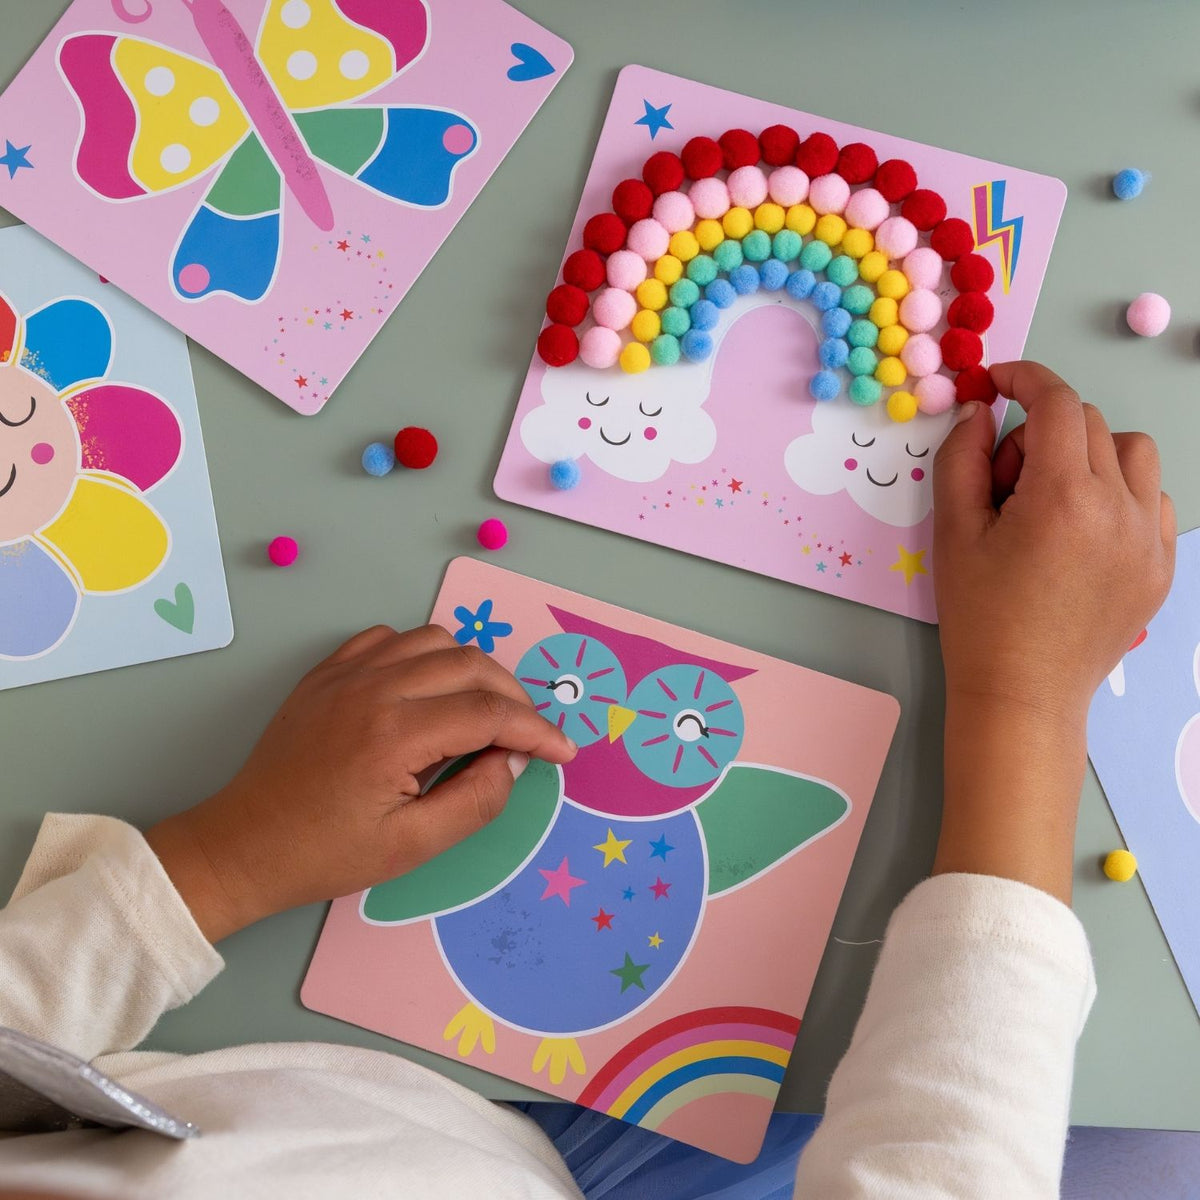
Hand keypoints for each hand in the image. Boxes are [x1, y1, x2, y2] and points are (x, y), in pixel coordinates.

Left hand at [146, 625, 577, 940]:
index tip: (561, 751)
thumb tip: (512, 760)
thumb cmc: (327, 853)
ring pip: (435, 639)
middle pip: (471, 664)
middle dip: (513, 696)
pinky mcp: (327, 672)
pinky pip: (389, 638)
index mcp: (395, 734)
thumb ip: (475, 801)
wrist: (245, 844)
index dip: (536, 730)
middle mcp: (374, 688)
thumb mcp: (412, 846)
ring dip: (471, 668)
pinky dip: (422, 654)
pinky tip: (427, 689)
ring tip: (483, 709)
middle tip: (526, 734)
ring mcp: (346, 673)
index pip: (489, 712)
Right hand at [930, 362, 1174, 900]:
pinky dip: (1117, 493)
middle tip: (1004, 484)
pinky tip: (1078, 532)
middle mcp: (1118, 509)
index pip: (1057, 403)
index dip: (1024, 379)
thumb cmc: (980, 617)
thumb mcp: (952, 532)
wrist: (1023, 693)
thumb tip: (980, 411)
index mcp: (1063, 498)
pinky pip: (1151, 497)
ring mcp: (1148, 538)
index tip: (999, 383)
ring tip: (1049, 502)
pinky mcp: (1161, 564)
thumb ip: (961, 459)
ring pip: (1131, 453)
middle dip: (1041, 433)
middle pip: (1089, 424)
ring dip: (1088, 455)